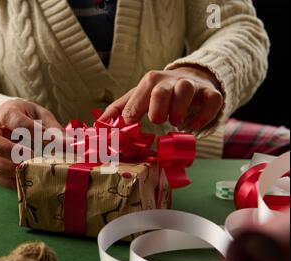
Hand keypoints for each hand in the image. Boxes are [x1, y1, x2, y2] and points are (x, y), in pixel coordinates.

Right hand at [0, 99, 62, 188]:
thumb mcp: (44, 118)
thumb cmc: (32, 120)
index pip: (15, 121)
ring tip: (32, 171)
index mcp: (6, 112)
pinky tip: (31, 181)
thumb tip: (70, 144)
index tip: (51, 141)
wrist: (19, 127)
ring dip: (11, 168)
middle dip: (12, 150)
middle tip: (33, 156)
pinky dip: (13, 181)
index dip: (33, 132)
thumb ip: (54, 130)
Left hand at [100, 66, 223, 129]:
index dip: (130, 118)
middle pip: (160, 90)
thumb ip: (119, 110)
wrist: (191, 77)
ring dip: (179, 111)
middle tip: (157, 121)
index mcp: (149, 82)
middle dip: (156, 109)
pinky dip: (204, 115)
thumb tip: (99, 125)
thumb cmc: (159, 92)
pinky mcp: (210, 93)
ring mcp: (191, 85)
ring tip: (176, 123)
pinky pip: (212, 100)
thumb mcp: (138, 97)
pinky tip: (194, 126)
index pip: (136, 99)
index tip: (127, 134)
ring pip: (186, 90)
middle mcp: (169, 81)